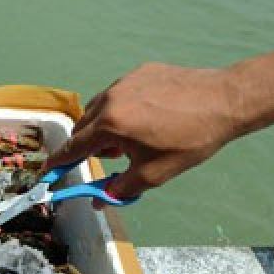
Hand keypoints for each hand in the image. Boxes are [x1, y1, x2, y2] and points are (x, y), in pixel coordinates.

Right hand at [46, 62, 246, 199]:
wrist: (226, 100)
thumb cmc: (191, 139)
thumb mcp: (155, 173)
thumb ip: (121, 188)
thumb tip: (101, 201)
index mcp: (111, 124)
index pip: (74, 148)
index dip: (59, 163)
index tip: (47, 173)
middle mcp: (110, 99)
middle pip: (83, 127)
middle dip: (87, 146)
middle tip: (107, 159)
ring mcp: (125, 82)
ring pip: (99, 109)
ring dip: (103, 127)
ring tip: (130, 140)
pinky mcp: (140, 72)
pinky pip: (119, 94)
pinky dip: (121, 110)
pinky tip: (146, 119)